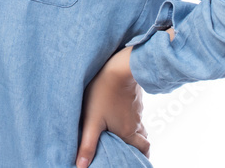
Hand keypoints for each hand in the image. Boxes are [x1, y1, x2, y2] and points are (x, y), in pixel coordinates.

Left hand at [75, 46, 149, 167]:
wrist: (119, 66)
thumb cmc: (103, 92)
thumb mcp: (92, 120)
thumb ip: (87, 144)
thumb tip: (81, 166)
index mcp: (128, 133)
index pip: (144, 150)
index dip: (142, 156)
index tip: (137, 159)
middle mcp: (136, 123)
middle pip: (143, 139)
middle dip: (138, 145)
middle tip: (128, 148)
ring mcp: (137, 109)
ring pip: (139, 125)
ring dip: (133, 131)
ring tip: (120, 132)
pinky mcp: (134, 97)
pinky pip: (135, 112)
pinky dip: (130, 117)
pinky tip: (118, 112)